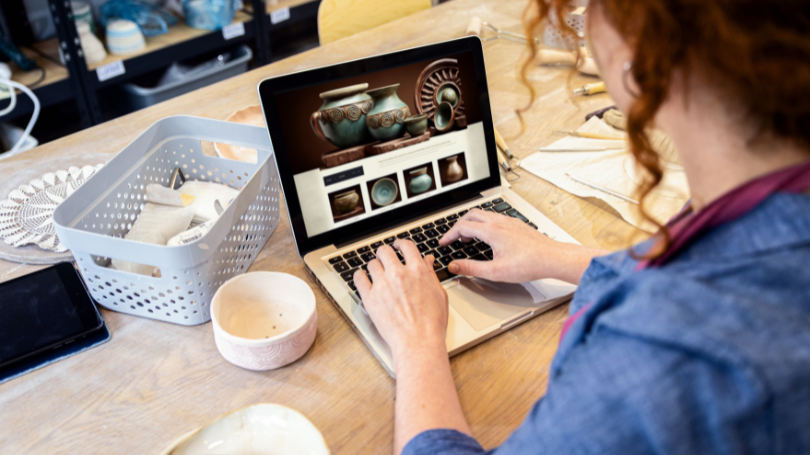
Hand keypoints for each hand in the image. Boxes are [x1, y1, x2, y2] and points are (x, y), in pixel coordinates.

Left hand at [353, 239, 448, 357]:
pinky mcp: (369, 298)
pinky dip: (360, 276)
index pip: (406, 246)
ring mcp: (382, 285)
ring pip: (372, 264)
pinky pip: (359, 278)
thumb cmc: (431, 323)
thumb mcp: (439, 294)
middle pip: (385, 251)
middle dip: (385, 253)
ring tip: (377, 272)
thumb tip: (427, 261)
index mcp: (417, 271)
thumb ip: (431, 274)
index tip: (398, 246)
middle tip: (385, 258)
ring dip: (375, 266)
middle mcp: (398, 274)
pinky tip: (363, 278)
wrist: (418, 342)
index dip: (401, 244)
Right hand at [440, 209, 601, 283]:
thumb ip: (472, 268)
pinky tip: (489, 238)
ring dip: (472, 224)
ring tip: (469, 238)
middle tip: (454, 238)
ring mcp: (509, 222)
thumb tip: (454, 266)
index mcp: (492, 231)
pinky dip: (484, 225)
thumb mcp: (496, 271)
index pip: (462, 226)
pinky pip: (495, 218)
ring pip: (484, 215)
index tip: (443, 243)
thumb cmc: (529, 264)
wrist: (552, 258)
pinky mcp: (517, 225)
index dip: (449, 234)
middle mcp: (500, 222)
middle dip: (459, 225)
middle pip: (471, 214)